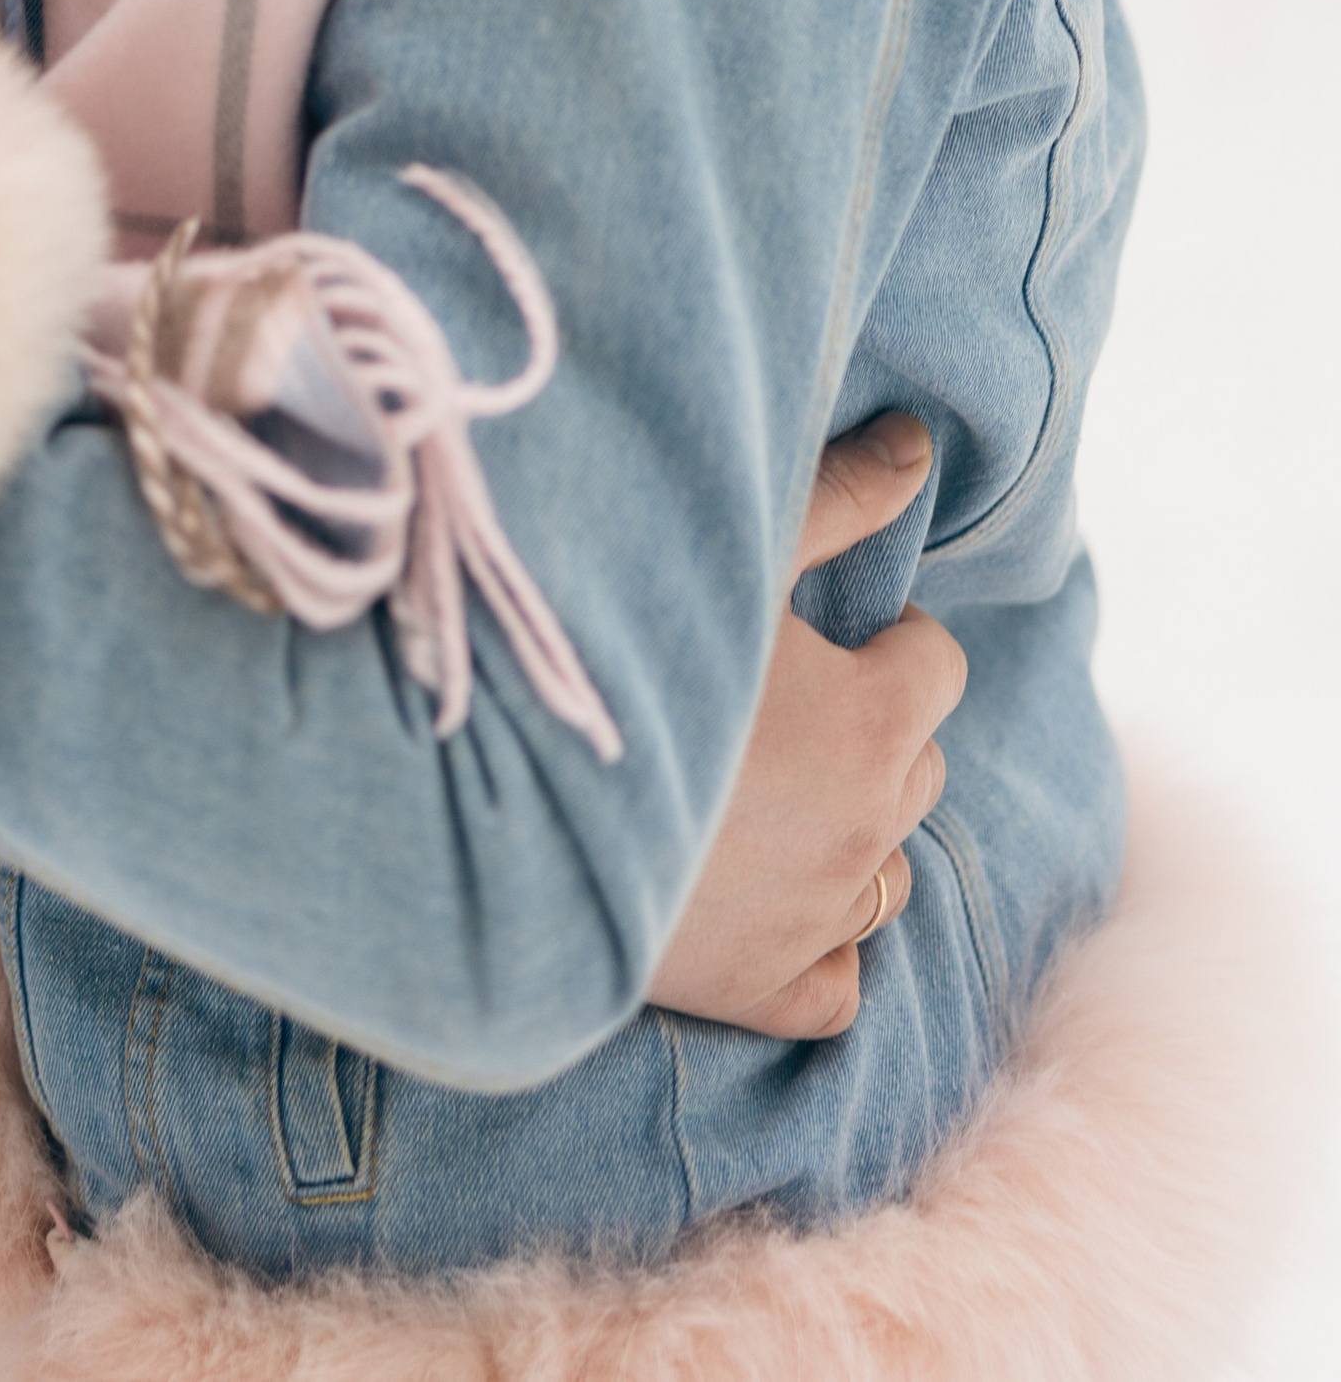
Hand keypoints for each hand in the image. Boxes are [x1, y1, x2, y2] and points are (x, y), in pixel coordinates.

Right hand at [646, 413, 965, 1040]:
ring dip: (849, 832)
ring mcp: (818, 920)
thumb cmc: (617, 654)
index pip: (936, 665)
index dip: (886, 640)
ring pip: (887, 877)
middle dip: (873, 731)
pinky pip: (839, 984)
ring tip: (763, 792)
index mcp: (872, 722)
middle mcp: (866, 828)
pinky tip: (766, 899)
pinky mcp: (765, 991)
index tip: (821, 633)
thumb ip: (838, 499)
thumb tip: (920, 445)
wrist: (498, 798)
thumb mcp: (732, 558)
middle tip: (778, 703)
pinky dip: (820, 943)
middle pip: (921, 768)